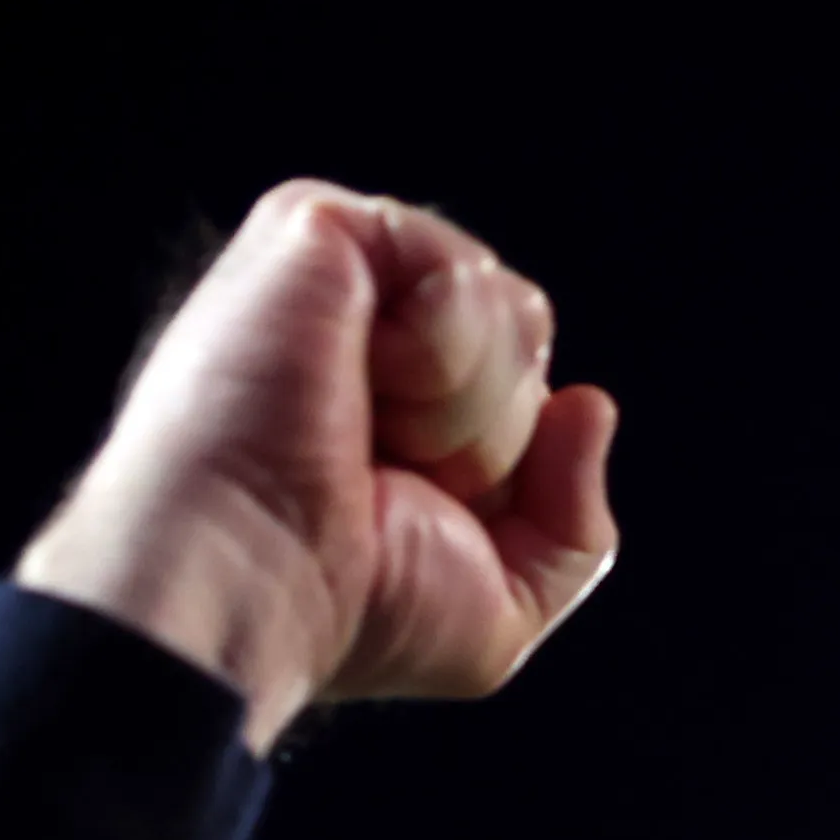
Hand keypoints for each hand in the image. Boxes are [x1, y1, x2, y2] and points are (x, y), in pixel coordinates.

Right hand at [19, 181, 618, 745]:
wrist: (249, 586)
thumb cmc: (346, 612)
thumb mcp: (500, 609)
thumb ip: (573, 524)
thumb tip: (590, 402)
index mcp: (395, 400)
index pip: (526, 380)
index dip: (509, 465)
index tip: (411, 520)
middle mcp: (364, 327)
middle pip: (529, 334)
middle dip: (495, 438)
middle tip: (387, 481)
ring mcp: (337, 273)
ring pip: (509, 306)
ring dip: (466, 409)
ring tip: (363, 438)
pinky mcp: (314, 227)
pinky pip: (462, 274)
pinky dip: (439, 356)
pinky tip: (356, 385)